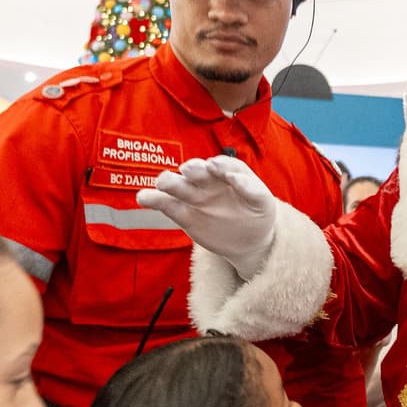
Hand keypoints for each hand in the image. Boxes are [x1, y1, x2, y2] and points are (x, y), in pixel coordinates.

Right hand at [136, 155, 278, 277]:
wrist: (250, 240)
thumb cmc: (258, 215)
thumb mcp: (262, 203)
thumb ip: (251, 189)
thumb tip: (235, 178)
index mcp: (228, 174)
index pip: (221, 165)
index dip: (218, 165)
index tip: (213, 167)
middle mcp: (209, 182)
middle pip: (195, 171)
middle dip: (192, 169)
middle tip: (188, 171)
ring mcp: (194, 197)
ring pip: (177, 185)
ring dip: (168, 181)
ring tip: (162, 183)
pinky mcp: (183, 214)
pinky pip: (166, 205)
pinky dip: (153, 200)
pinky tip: (144, 198)